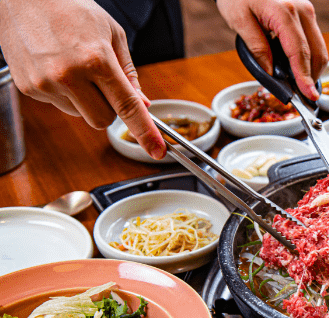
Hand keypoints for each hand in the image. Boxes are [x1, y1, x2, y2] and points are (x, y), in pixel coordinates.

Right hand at [0, 0, 165, 158]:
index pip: (127, 106)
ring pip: (82, 115)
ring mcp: (46, 84)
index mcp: (96, 59)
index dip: (145, 132)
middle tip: (104, 83)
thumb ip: (129, 73)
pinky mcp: (29, 88)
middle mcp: (69, 75)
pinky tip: (58, 68)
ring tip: (75, 67)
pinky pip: (60, 106)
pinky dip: (66, 94)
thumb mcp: (112, 34)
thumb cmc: (70, 9)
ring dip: (86, 100)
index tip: (157, 151)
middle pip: (103, 120)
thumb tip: (142, 104)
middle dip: (110, 108)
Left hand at [216, 0, 327, 100]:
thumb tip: (271, 73)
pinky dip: (309, 59)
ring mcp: (307, 12)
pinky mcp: (306, 15)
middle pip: (316, 53)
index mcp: (285, 13)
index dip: (304, 77)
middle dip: (311, 77)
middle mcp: (302, 11)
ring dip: (312, 69)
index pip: (299, 52)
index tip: (308, 96)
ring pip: (319, 49)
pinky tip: (298, 69)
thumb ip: (256, 47)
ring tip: (299, 85)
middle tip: (303, 97)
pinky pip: (314, 42)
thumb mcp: (239, 20)